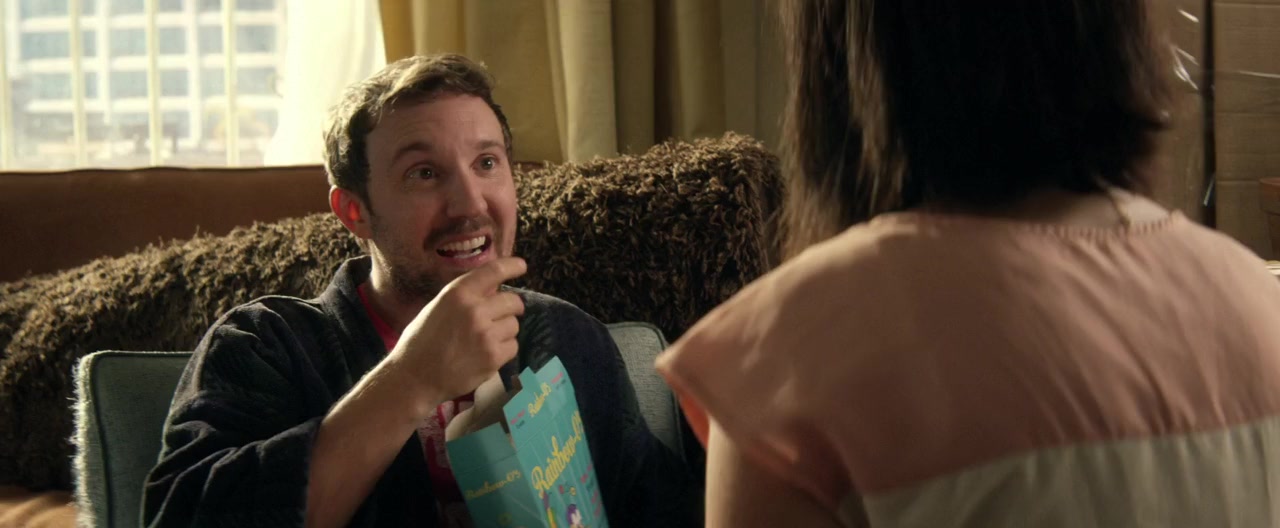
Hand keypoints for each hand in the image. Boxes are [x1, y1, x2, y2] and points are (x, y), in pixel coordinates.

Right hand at [390, 257, 526, 410]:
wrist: (414, 378)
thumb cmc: (421, 341)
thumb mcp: (438, 307)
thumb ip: (466, 296)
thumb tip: (494, 287)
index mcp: (458, 293)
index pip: (494, 271)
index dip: (512, 266)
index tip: (521, 266)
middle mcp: (475, 310)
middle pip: (513, 301)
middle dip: (511, 307)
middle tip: (503, 314)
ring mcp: (486, 335)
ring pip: (514, 325)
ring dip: (505, 330)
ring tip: (486, 339)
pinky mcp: (493, 357)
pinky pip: (513, 346)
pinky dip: (504, 349)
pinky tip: (487, 354)